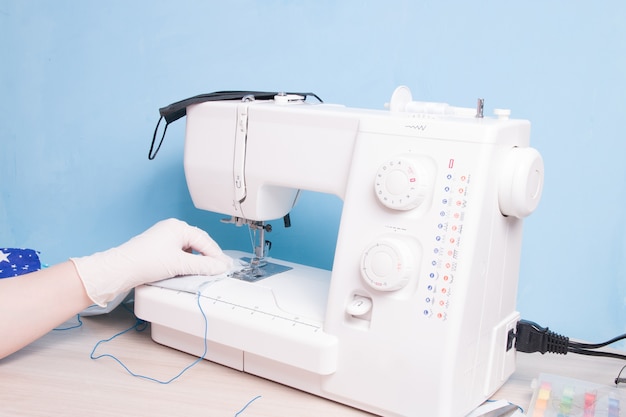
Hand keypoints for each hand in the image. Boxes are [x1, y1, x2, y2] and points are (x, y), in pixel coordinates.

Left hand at [71, 218, 232, 305]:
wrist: (121, 269)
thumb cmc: (146, 261)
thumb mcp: (180, 265)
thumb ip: (204, 266)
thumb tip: (220, 267)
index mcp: (178, 227)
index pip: (205, 241)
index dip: (216, 255)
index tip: (225, 267)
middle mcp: (172, 228)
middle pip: (198, 242)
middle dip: (208, 256)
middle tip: (218, 269)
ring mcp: (164, 237)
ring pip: (189, 248)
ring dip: (197, 259)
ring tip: (204, 271)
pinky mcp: (158, 247)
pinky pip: (179, 252)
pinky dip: (186, 260)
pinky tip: (188, 269)